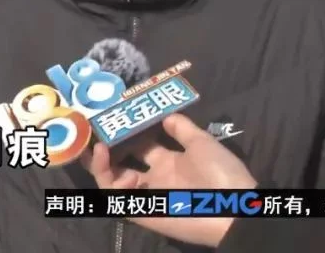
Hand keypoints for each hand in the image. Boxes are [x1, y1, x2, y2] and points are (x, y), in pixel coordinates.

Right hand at [84, 114, 256, 247]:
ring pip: (112, 180)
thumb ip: (181, 128)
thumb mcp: (201, 142)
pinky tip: (116, 165)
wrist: (233, 208)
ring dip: (101, 164)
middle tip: (90, 132)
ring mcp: (146, 194)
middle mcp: (153, 176)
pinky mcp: (141, 211)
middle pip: (120, 162)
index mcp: (168, 160)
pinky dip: (110, 181)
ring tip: (99, 146)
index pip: (139, 144)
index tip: (111, 117)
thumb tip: (163, 114)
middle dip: (104, 148)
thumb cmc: (220, 173)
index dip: (125, 132)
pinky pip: (117, 198)